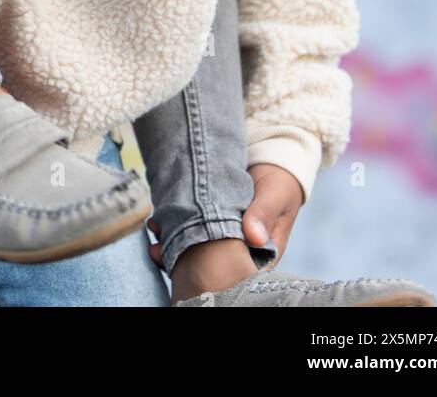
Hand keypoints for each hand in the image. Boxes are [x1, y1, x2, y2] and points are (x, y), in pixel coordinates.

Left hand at [144, 162, 302, 275]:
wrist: (271, 164)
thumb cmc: (279, 185)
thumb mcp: (275, 195)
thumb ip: (265, 213)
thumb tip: (253, 236)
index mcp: (260, 255)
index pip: (233, 273)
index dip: (209, 270)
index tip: (186, 257)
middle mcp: (238, 251)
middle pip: (208, 264)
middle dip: (183, 256)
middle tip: (161, 248)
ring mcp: (222, 237)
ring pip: (195, 248)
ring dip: (174, 241)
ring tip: (157, 230)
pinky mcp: (209, 221)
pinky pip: (190, 228)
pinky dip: (173, 226)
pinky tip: (158, 221)